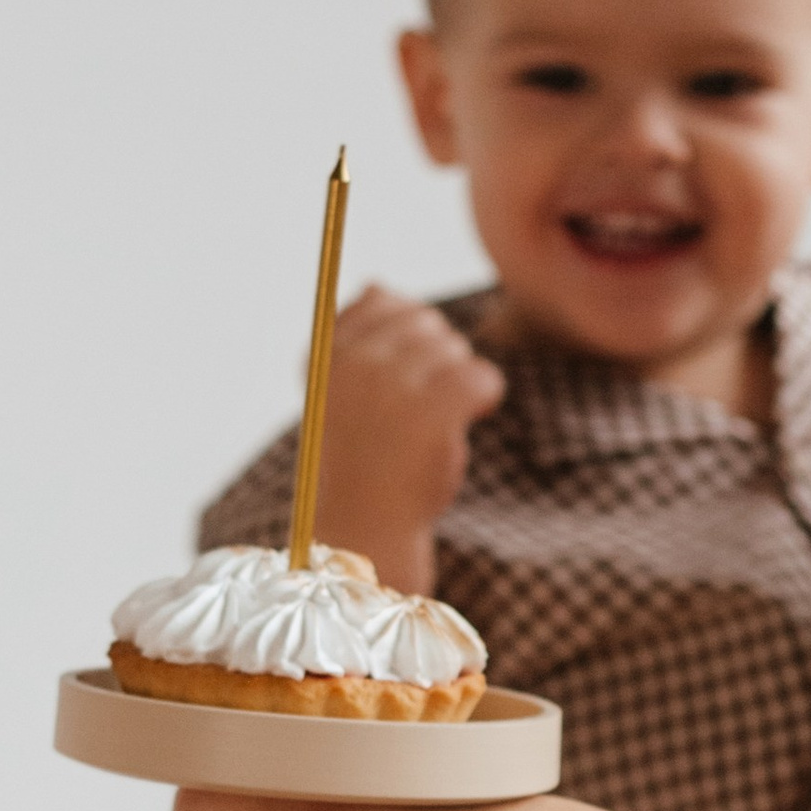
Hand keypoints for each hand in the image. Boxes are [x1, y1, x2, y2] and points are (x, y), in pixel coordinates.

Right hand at [311, 285, 504, 593]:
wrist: (369, 525)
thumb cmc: (359, 460)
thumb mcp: (342, 392)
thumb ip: (358, 335)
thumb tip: (380, 284)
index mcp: (325, 353)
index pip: (381, 300)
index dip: (406, 336)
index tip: (403, 376)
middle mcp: (354, 361)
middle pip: (423, 322)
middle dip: (435, 357)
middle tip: (423, 406)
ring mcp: (394, 382)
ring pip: (454, 349)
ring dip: (457, 382)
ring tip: (435, 423)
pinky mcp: (435, 406)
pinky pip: (482, 376)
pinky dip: (484, 396)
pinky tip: (470, 417)